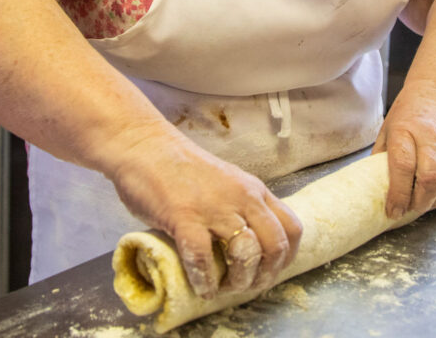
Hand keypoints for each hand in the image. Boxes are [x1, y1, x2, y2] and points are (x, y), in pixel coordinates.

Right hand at [107, 125, 302, 297]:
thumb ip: (238, 208)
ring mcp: (214, 207)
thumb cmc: (180, 169)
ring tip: (224, 289)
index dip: (287, 257)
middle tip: (247, 287)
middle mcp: (242, 197)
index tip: (271, 271)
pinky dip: (205, 280)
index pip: (291, 227)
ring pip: (246, 254)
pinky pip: (203, 258)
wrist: (144, 146)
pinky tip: (201, 288)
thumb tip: (245, 249)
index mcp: (254, 190)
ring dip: (238, 281)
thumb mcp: (225, 184)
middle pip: (274, 245)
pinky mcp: (184, 217)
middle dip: (266, 275)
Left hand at [372, 80, 435, 219]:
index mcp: (405, 131)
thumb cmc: (409, 114)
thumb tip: (374, 188)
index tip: (393, 211)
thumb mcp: (387, 128)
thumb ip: (381, 157)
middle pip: (430, 177)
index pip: (403, 166)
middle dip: (420, 202)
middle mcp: (431, 137)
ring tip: (426, 204)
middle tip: (410, 210)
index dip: (398, 194)